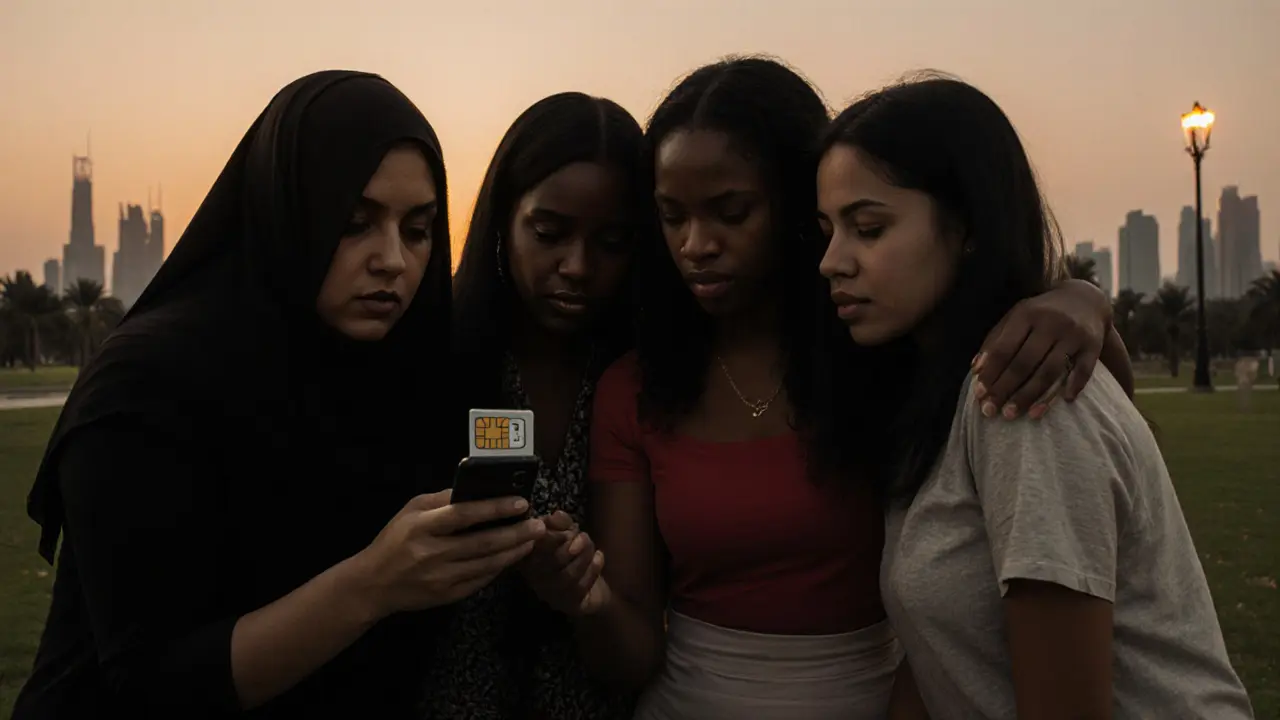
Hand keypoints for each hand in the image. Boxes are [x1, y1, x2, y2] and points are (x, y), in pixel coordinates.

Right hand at [353, 489, 545, 617]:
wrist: (373, 584)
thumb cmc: (394, 540)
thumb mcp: (410, 511)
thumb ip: (442, 499)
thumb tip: (477, 489)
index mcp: (422, 527)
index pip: (464, 514)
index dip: (495, 508)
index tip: (521, 502)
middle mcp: (433, 553)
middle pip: (483, 543)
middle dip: (516, 533)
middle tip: (539, 524)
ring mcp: (441, 578)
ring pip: (487, 564)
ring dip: (514, 552)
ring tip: (532, 540)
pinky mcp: (447, 596)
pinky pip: (480, 580)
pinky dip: (499, 568)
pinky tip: (512, 557)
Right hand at [519, 510, 606, 616]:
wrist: (592, 591)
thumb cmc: (574, 557)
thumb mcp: (567, 535)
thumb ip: (561, 524)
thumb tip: (557, 515)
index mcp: (529, 558)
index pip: (534, 548)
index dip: (552, 535)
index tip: (568, 528)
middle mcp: (535, 579)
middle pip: (552, 560)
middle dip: (572, 543)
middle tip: (583, 536)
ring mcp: (552, 594)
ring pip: (568, 574)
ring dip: (585, 555)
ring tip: (593, 548)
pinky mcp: (569, 605)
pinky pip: (581, 587)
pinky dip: (593, 569)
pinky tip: (599, 558)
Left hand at [973, 280, 1108, 419]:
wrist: (1085, 299)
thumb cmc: (1041, 313)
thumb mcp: (1016, 317)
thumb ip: (995, 340)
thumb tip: (976, 370)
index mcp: (1026, 314)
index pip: (1004, 348)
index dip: (991, 373)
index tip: (979, 394)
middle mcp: (1050, 323)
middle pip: (1024, 363)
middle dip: (1006, 389)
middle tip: (992, 411)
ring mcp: (1073, 334)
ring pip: (1050, 371)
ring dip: (1030, 395)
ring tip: (1015, 414)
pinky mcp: (1093, 345)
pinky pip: (1083, 370)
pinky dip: (1073, 386)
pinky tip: (1064, 402)